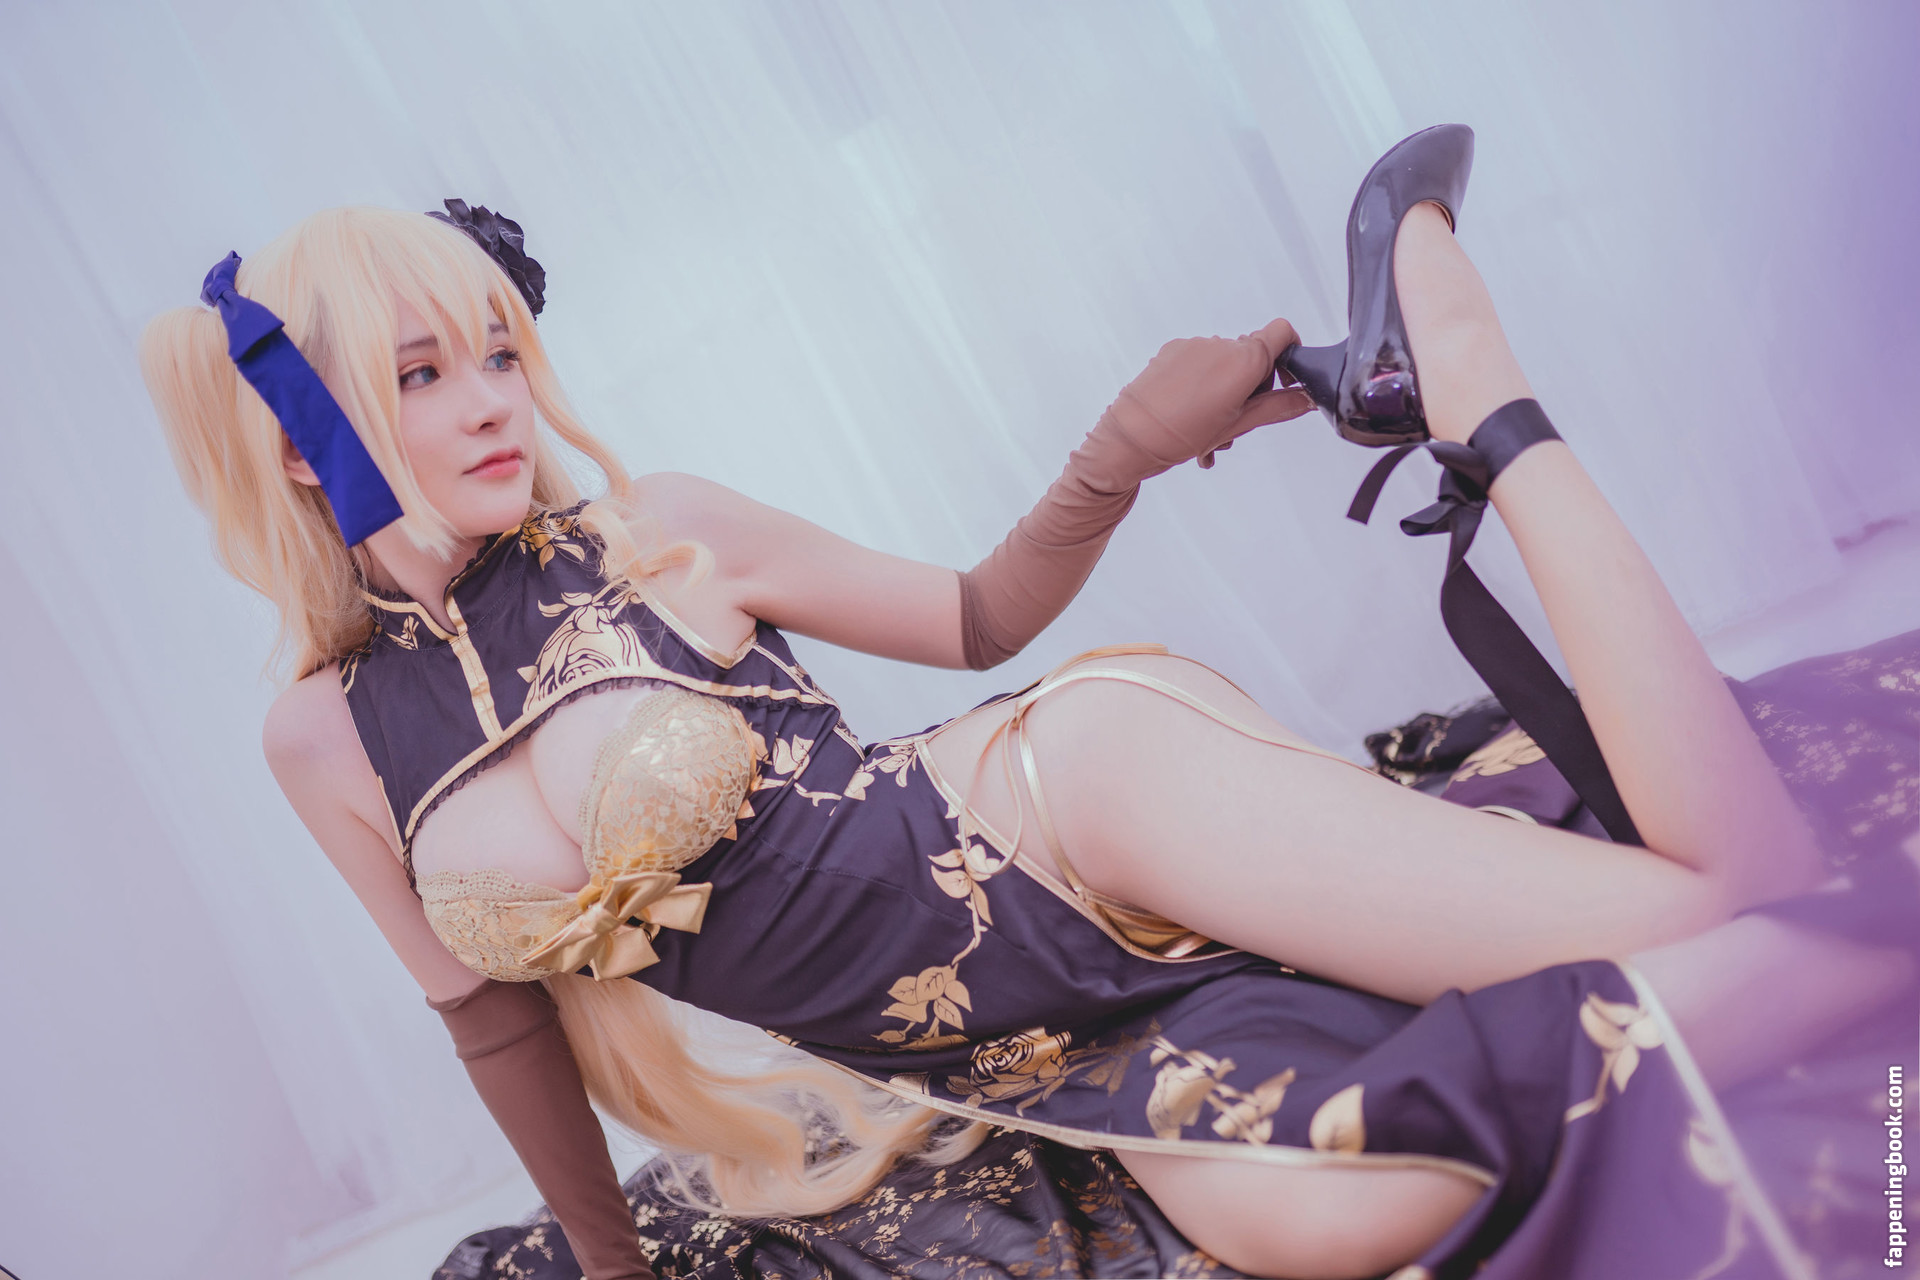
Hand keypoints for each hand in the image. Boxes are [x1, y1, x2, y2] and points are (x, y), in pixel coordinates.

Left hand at [1110, 317, 1315, 471]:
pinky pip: (1200, 360)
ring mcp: (1194, 346)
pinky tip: (1190, 412)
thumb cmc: (1180, 436)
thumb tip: (1308, 399)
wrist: (1129, 440)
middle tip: (1241, 418)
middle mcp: (1220, 345)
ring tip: (1210, 426)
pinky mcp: (1171, 350)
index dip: (1290, 353)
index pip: (1283, 333)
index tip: (1285, 380)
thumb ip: (1278, 407)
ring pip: (1225, 361)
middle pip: (1253, 353)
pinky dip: (1203, 381)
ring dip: (1227, 387)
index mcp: (1243, 360)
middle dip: (1254, 384)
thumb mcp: (1238, 425)